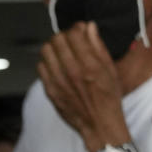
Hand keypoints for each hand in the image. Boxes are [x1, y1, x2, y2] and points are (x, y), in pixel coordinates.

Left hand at [38, 22, 130, 151]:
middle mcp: (72, 71)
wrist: (99, 124)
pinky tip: (56, 65)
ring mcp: (58, 81)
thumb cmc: (108, 97)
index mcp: (90, 65)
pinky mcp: (49, 90)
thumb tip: (89, 26)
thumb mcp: (110, 70)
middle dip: (64, 36)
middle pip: (57, 40)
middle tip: (70, 41)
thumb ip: (98, 46)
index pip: (73, 34)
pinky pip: (40, 66)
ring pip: (46, 50)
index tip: (80, 31)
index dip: (76, 28)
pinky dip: (47, 62)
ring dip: (54, 47)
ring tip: (62, 52)